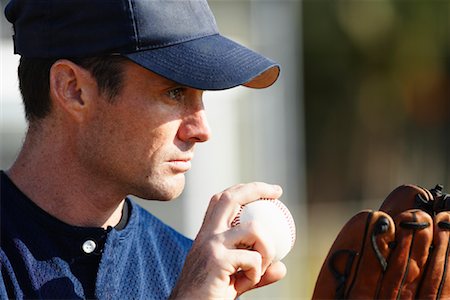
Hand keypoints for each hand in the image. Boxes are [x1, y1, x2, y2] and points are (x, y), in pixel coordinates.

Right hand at [170, 182, 286, 298]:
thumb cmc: (209, 297)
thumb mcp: (235, 280)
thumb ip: (257, 271)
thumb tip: (282, 268)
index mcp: (207, 235)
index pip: (222, 200)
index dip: (243, 190)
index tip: (266, 191)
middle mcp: (207, 235)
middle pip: (231, 198)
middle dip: (256, 188)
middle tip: (277, 191)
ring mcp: (211, 245)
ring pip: (254, 229)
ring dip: (267, 248)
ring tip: (263, 266)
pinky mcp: (217, 260)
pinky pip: (254, 259)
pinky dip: (257, 272)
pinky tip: (246, 283)